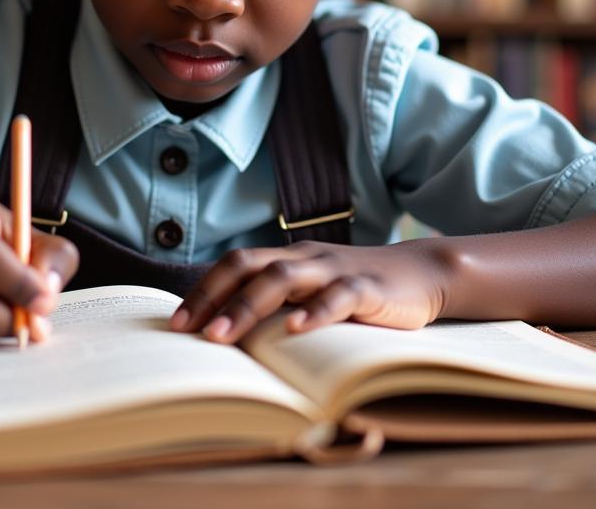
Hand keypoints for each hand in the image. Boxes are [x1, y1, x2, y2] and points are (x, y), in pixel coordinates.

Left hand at [169, 240, 452, 343]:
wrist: (421, 273)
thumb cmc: (356, 290)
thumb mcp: (313, 294)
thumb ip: (278, 306)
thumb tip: (227, 338)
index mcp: (287, 258)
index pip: (234, 265)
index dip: (204, 290)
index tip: (175, 324)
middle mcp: (305, 258)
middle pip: (249, 265)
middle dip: (214, 297)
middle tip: (188, 332)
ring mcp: (335, 270)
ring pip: (284, 277)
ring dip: (249, 305)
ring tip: (223, 335)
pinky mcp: (368, 288)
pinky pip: (338, 296)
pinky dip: (315, 312)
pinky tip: (296, 330)